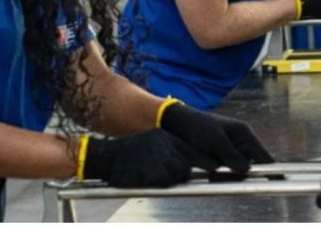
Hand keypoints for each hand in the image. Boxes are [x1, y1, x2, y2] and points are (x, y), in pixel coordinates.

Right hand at [84, 130, 214, 186]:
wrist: (106, 156)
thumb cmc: (129, 154)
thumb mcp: (153, 143)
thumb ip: (171, 151)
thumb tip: (189, 166)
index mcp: (166, 137)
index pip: (193, 149)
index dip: (205, 159)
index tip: (214, 166)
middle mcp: (165, 144)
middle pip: (189, 163)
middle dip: (188, 172)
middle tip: (183, 174)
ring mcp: (158, 156)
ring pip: (179, 173)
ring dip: (171, 179)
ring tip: (154, 175)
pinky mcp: (151, 170)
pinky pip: (165, 181)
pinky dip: (160, 183)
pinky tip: (146, 178)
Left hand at [161, 103, 273, 173]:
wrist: (180, 123)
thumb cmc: (199, 127)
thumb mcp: (215, 140)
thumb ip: (232, 155)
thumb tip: (247, 170)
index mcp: (245, 134)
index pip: (263, 155)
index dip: (271, 168)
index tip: (280, 178)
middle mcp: (242, 142)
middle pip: (250, 165)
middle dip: (237, 171)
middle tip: (219, 168)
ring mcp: (233, 149)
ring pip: (237, 169)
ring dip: (226, 172)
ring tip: (210, 163)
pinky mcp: (224, 155)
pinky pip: (228, 169)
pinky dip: (220, 172)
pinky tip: (209, 165)